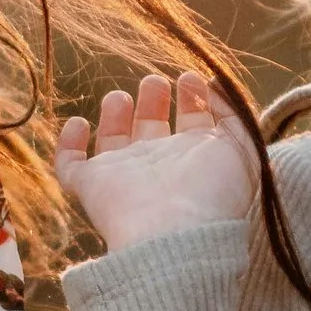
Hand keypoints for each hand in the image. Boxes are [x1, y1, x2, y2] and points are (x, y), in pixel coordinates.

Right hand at [56, 68, 256, 248]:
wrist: (175, 233)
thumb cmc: (212, 192)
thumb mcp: (242, 147)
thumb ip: (236, 114)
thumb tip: (218, 86)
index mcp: (195, 160)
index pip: (192, 125)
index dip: (193, 98)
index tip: (191, 77)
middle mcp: (160, 167)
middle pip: (151, 129)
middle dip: (153, 100)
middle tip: (154, 81)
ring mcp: (124, 177)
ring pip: (114, 142)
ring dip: (114, 115)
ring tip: (119, 97)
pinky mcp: (91, 186)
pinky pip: (70, 165)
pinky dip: (68, 144)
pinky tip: (78, 123)